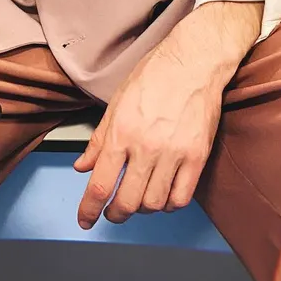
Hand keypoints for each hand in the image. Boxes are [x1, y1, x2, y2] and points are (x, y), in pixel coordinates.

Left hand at [74, 1, 262, 226]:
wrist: (193, 61)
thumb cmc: (154, 75)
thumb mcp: (117, 102)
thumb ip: (99, 139)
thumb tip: (82, 166)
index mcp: (121, 131)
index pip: (100, 184)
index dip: (89, 209)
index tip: (85, 219)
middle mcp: (146, 146)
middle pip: (127, 202)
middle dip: (114, 214)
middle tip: (112, 212)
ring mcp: (174, 153)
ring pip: (153, 203)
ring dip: (142, 208)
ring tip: (138, 199)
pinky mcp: (197, 156)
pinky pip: (181, 197)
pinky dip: (168, 204)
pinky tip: (163, 194)